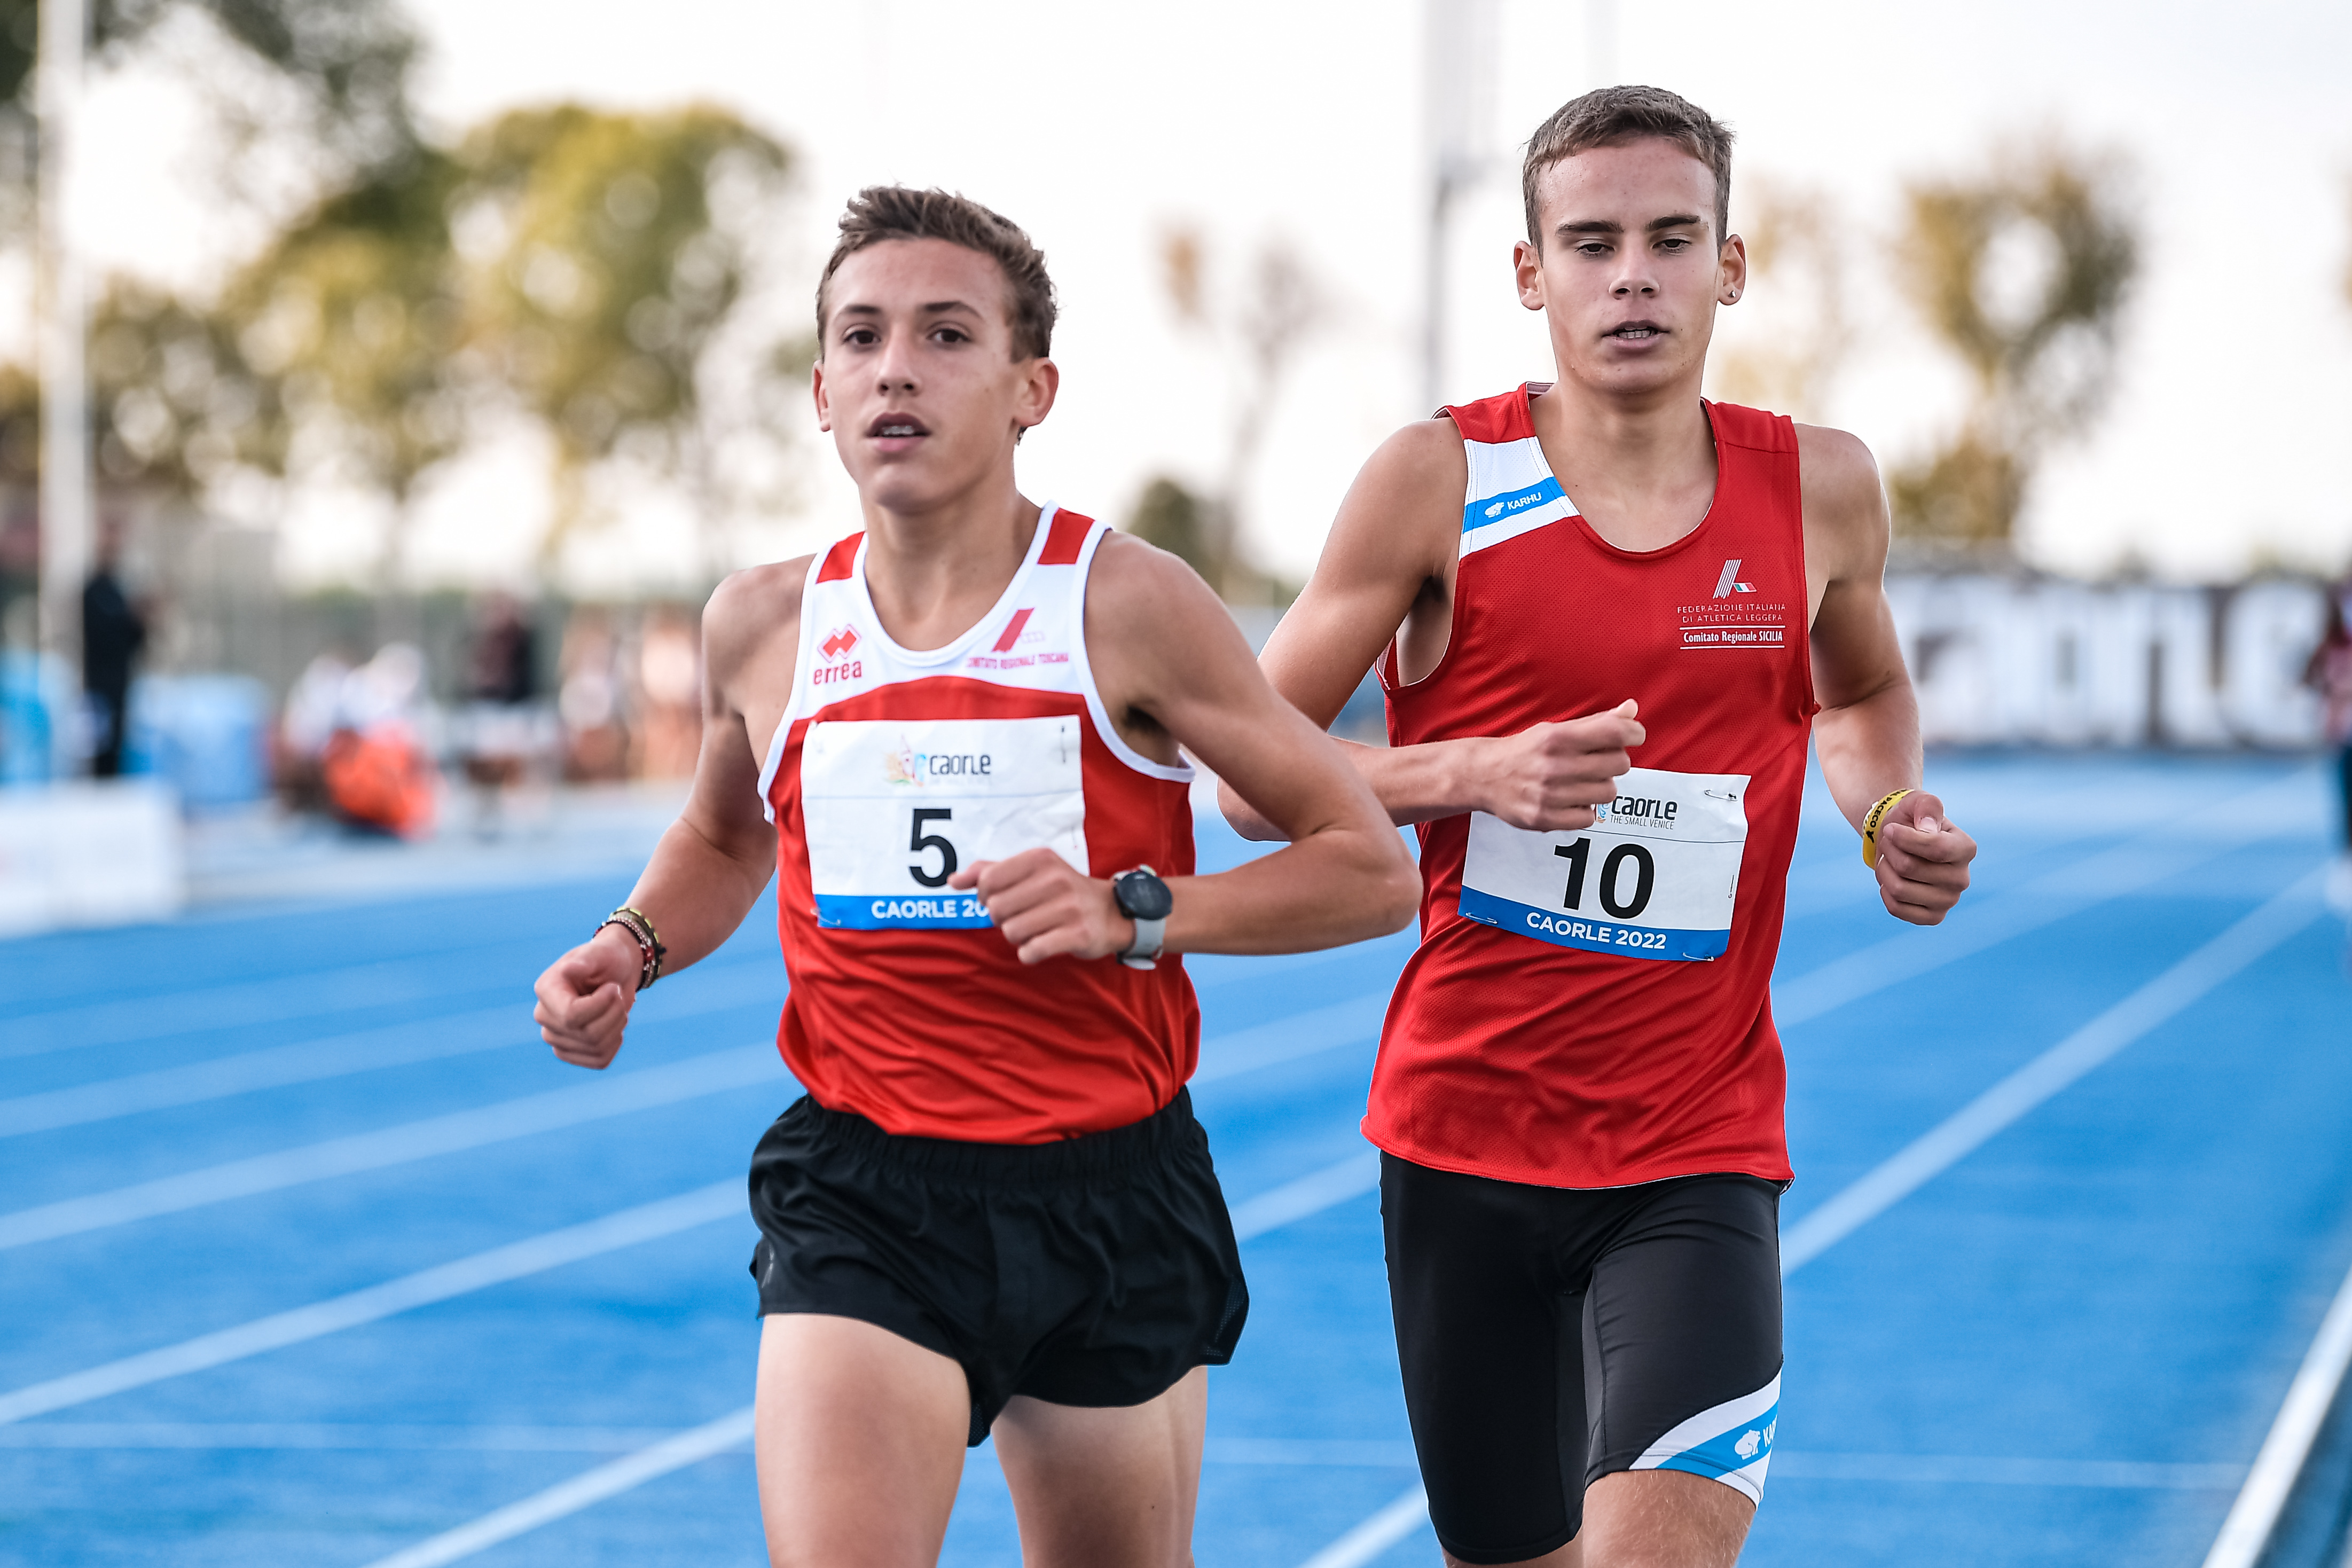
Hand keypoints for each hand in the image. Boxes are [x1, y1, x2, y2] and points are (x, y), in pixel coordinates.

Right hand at [534, 924, 641, 1068]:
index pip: (571, 1016)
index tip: (613, 987)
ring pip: (596, 1048)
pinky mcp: (571, 1053)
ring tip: (617, 1007)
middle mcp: (544, 1017)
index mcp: (545, 990)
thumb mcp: (599, 953)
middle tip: (617, 994)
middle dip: (614, 1013)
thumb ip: (586, 961)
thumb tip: (569, 969)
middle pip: (587, 1034)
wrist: (613, 973)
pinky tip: (614, 1026)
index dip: (601, 1005)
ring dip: (617, 1026)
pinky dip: (615, 1043)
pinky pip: (600, 1060)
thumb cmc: (605, 959)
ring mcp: (555, 1038)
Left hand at [951, 848, 1134, 964]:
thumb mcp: (1030, 871)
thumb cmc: (1061, 891)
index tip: (1000, 900)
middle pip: (997, 909)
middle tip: (1021, 917)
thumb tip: (953, 881)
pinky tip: (1042, 945)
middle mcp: (1055, 879)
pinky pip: (1032, 951)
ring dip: (1017, 937)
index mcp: (1041, 859)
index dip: (985, 897)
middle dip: (1002, 919)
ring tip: (1034, 930)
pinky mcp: (1077, 935)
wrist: (1111, 911)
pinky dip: (1030, 953)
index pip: (988, 881)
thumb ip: (989, 871)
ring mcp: (1068, 908)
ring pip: (1011, 932)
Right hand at [1474, 700, 1645, 830]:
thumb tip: (1632, 709)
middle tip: (1597, 762)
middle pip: (1619, 764)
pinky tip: (1570, 799)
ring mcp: (1549, 794)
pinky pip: (1589, 817)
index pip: (1615, 732)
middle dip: (1614, 761)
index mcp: (1558, 738)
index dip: (1634, 733)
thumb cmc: (1526, 750)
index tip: (1633, 736)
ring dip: (1600, 786)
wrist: (1483, 776)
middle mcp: (1554, 766)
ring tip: (1581, 782)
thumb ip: (1596, 722)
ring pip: (1608, 792)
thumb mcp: (1555, 729)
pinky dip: (1584, 809)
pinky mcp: (1544, 818)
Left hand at [1873, 791, 1975, 924]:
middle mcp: (1962, 879)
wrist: (1900, 840)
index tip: (1890, 829)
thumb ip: (1927, 806)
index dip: (1904, 838)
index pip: (1936, 849)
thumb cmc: (1912, 820)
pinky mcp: (1933, 917)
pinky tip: (1891, 878)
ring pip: (1899, 889)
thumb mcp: (1919, 802)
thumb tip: (1927, 829)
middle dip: (1890, 851)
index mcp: (1966, 849)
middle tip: (1889, 842)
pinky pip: (1896, 908)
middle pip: (1910, 868)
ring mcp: (1949, 901)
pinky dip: (1884, 890)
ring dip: (1883, 870)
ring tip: (1888, 859)